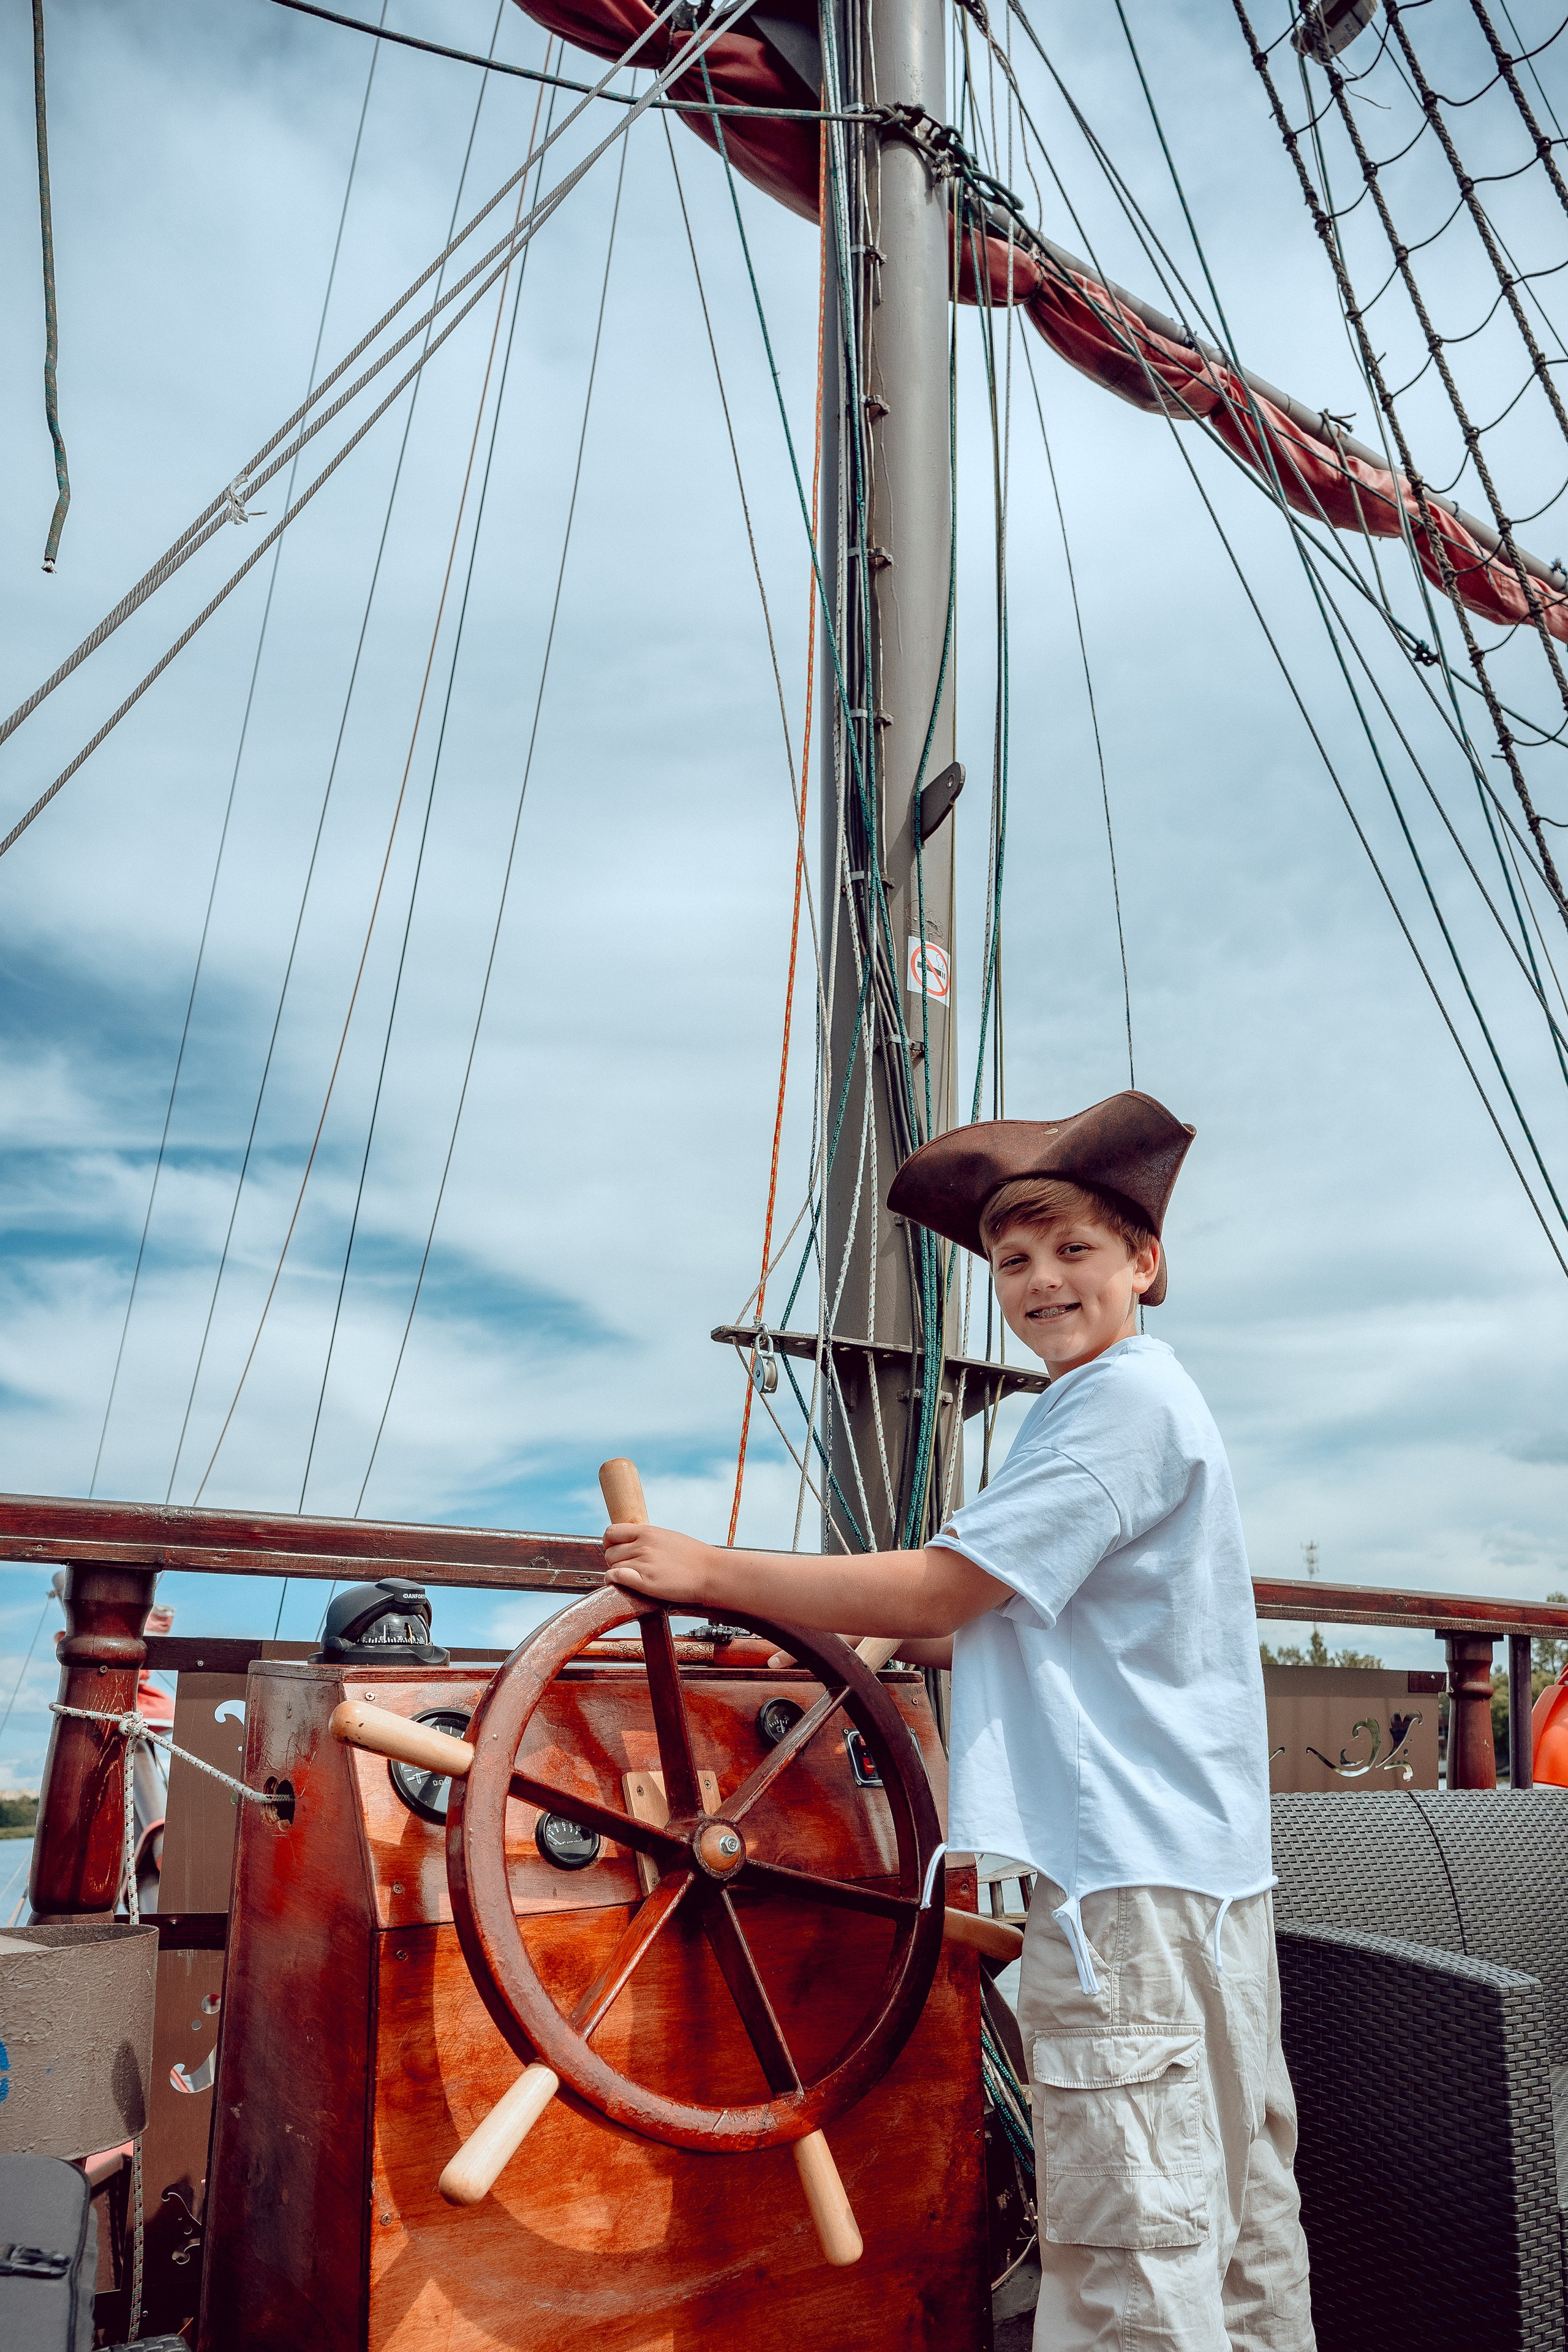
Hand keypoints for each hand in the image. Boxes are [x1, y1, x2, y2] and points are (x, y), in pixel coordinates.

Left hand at [602, 1522, 718, 1607]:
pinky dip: (613, 1580)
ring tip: (630, 1576)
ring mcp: (643, 1563)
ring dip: (617, 1571)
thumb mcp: (667, 1537)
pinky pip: (615, 1577)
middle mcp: (642, 1545)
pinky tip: (619, 1583)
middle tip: (626, 1567)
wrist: (711, 1572)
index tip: (615, 1549)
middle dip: (614, 1560)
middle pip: (609, 1552)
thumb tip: (631, 1541)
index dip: (609, 1542)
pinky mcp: (645, 1582)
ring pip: (612, 1565)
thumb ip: (647, 1538)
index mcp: (647, 1531)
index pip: (611, 1532)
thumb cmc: (693, 1556)